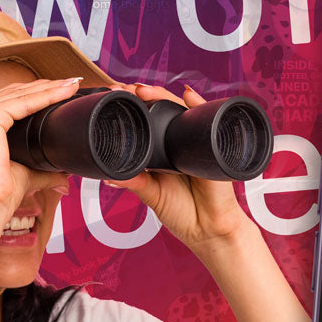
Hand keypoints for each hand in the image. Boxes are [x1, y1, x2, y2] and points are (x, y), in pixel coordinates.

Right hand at [0, 78, 79, 227]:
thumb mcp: (21, 177)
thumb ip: (41, 173)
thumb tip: (63, 177)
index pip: (2, 104)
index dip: (30, 97)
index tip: (54, 94)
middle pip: (10, 94)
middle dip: (41, 87)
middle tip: (68, 85)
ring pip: (17, 95)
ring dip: (47, 88)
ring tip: (71, 85)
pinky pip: (22, 102)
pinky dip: (46, 96)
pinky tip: (64, 92)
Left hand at [105, 83, 253, 254]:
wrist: (209, 231)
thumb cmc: (184, 214)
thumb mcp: (152, 195)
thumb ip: (134, 181)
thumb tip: (108, 175)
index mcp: (162, 153)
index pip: (146, 124)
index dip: (132, 111)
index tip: (114, 99)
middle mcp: (178, 144)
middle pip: (162, 112)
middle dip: (144, 96)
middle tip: (126, 90)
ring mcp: (195, 143)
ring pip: (180, 111)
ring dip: (163, 96)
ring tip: (144, 90)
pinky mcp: (213, 147)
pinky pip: (207, 120)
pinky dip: (199, 104)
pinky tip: (188, 95)